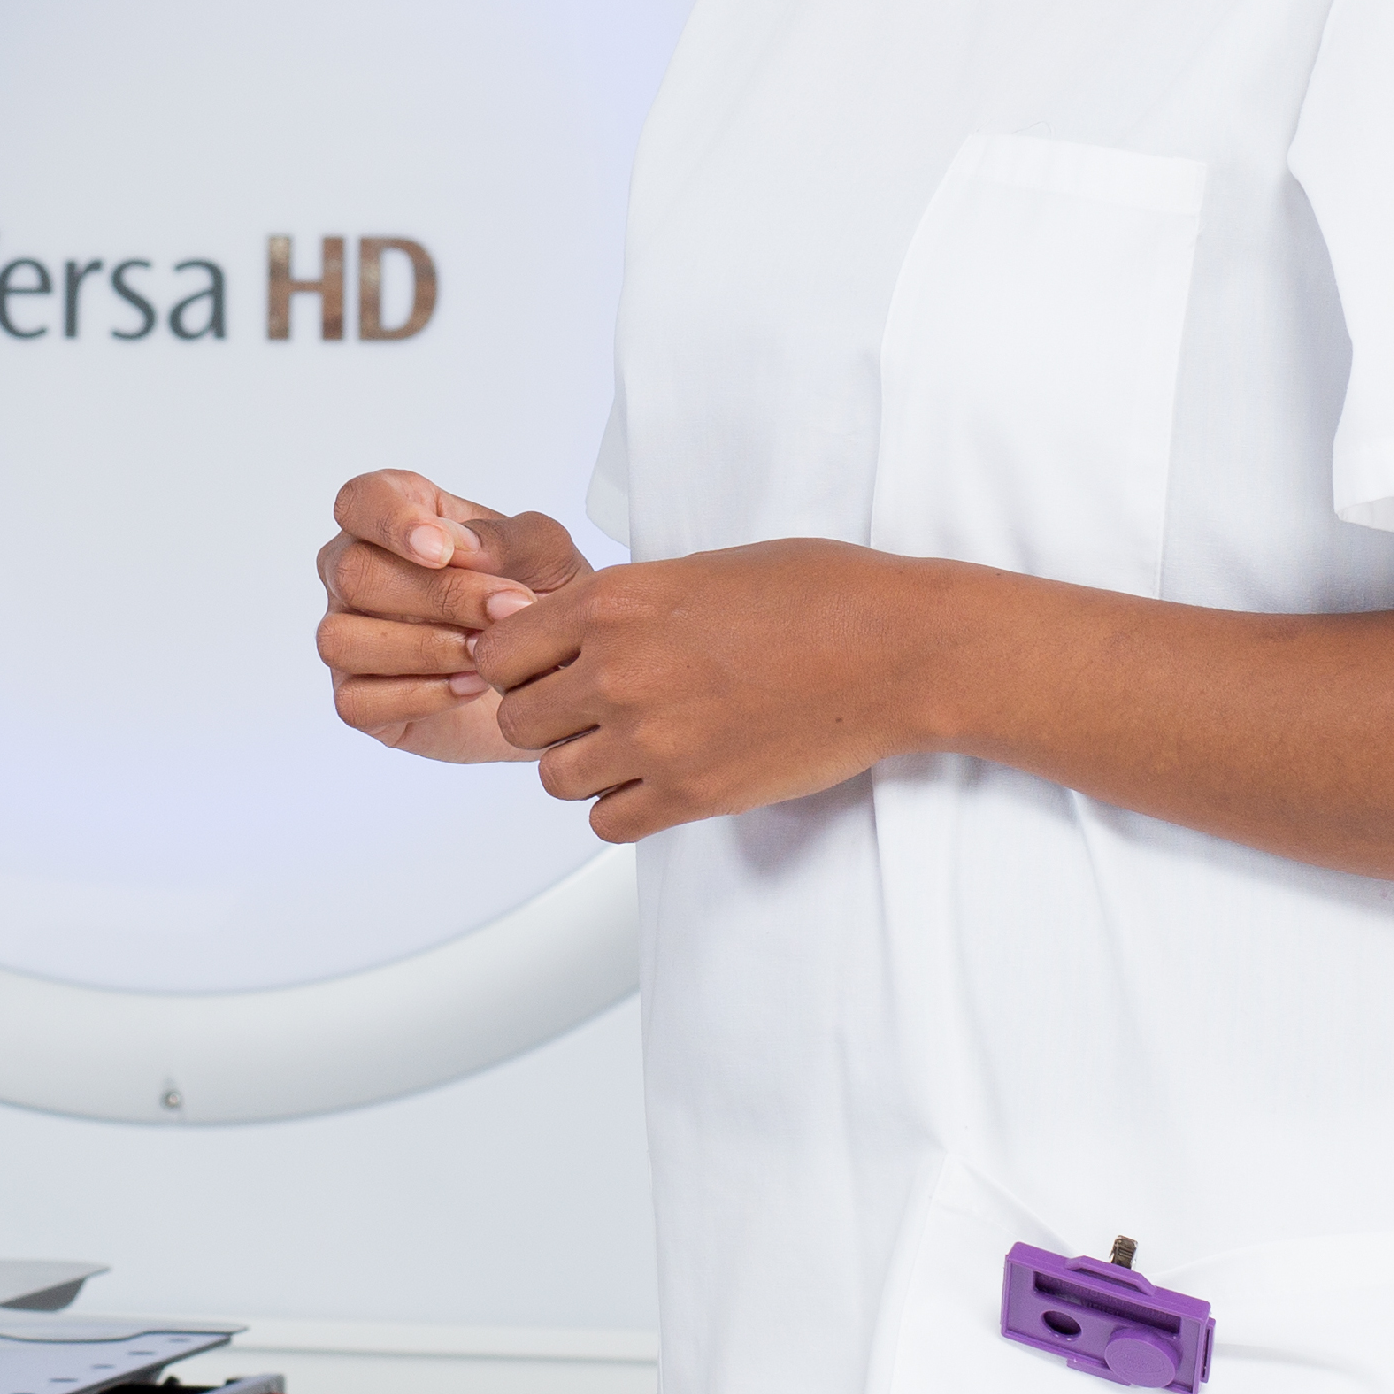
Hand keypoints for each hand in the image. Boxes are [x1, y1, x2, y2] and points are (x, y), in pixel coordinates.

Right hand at [316, 469, 591, 761]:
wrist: (554, 677)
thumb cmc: (540, 599)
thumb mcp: (546, 555)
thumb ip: (504, 538)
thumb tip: (458, 546)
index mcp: (398, 517)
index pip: (358, 501)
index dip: (389, 522)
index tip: (441, 550)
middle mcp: (357, 572)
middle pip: (353, 572)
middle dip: (439, 595)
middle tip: (508, 609)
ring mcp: (348, 636)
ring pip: (342, 639)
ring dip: (427, 648)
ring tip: (488, 654)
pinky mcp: (356, 699)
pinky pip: (357, 700)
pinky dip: (421, 696)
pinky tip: (472, 685)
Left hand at [477, 537, 942, 840]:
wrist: (896, 649)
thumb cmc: (816, 594)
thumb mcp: (697, 569)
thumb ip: (625, 604)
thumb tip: (572, 630)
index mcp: (613, 602)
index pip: (497, 653)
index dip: (518, 665)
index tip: (547, 669)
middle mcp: (617, 670)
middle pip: (516, 721)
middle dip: (545, 718)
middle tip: (589, 712)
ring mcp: (652, 738)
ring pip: (554, 779)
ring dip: (581, 767)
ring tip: (627, 748)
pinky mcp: (692, 794)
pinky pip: (607, 824)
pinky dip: (622, 808)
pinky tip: (656, 781)